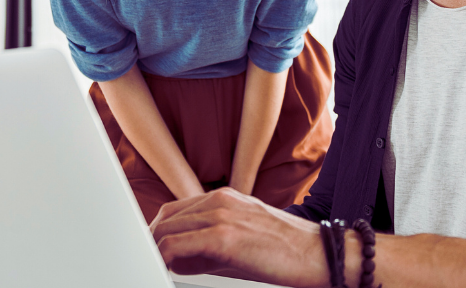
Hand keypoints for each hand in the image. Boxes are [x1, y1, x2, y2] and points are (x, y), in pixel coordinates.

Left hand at [151, 188, 329, 287]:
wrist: (319, 253)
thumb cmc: (286, 249)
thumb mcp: (241, 238)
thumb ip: (208, 244)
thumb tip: (177, 258)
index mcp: (224, 197)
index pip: (175, 210)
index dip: (158, 231)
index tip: (151, 249)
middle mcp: (219, 200)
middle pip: (166, 218)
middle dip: (152, 241)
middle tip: (145, 260)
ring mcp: (220, 216)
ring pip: (168, 230)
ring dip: (155, 250)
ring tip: (153, 266)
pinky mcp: (223, 236)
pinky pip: (177, 246)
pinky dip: (164, 257)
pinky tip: (165, 268)